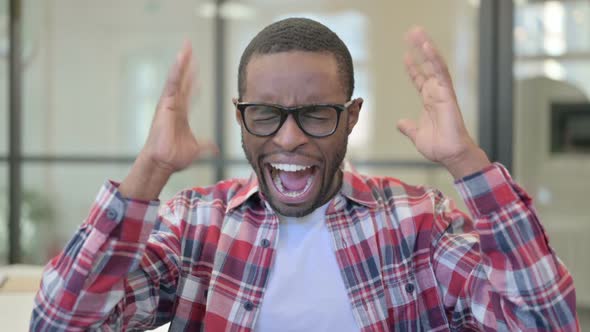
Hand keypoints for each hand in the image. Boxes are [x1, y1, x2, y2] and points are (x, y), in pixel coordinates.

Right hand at [120, 42, 217, 198]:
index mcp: (181, 113)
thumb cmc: (174, 157)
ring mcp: (169, 103)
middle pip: (182, 80)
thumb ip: (206, 145)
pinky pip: (172, 84)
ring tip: (186, 47)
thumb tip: (215, 148)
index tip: (196, 69)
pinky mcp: (165, 104)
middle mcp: (175, 105)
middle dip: (187, 64)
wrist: (164, 162)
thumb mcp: (196, 149)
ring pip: (177, 78)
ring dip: (182, 62)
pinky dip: (176, 71)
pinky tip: (180, 59)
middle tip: (190, 48)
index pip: (189, 92)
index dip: (193, 79)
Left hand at [397, 27, 489, 178]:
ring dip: (426, 48)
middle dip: (419, 51)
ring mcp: (442, 92)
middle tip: (411, 35)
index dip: (413, 69)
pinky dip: (434, 59)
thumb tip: (400, 123)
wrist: (449, 154)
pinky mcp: (447, 94)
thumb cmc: (438, 147)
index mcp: (430, 102)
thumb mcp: (417, 135)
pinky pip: (441, 72)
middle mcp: (436, 94)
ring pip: (434, 65)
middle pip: (427, 67)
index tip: (406, 57)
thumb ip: (409, 127)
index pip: (420, 81)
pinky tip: (427, 46)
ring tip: (417, 33)